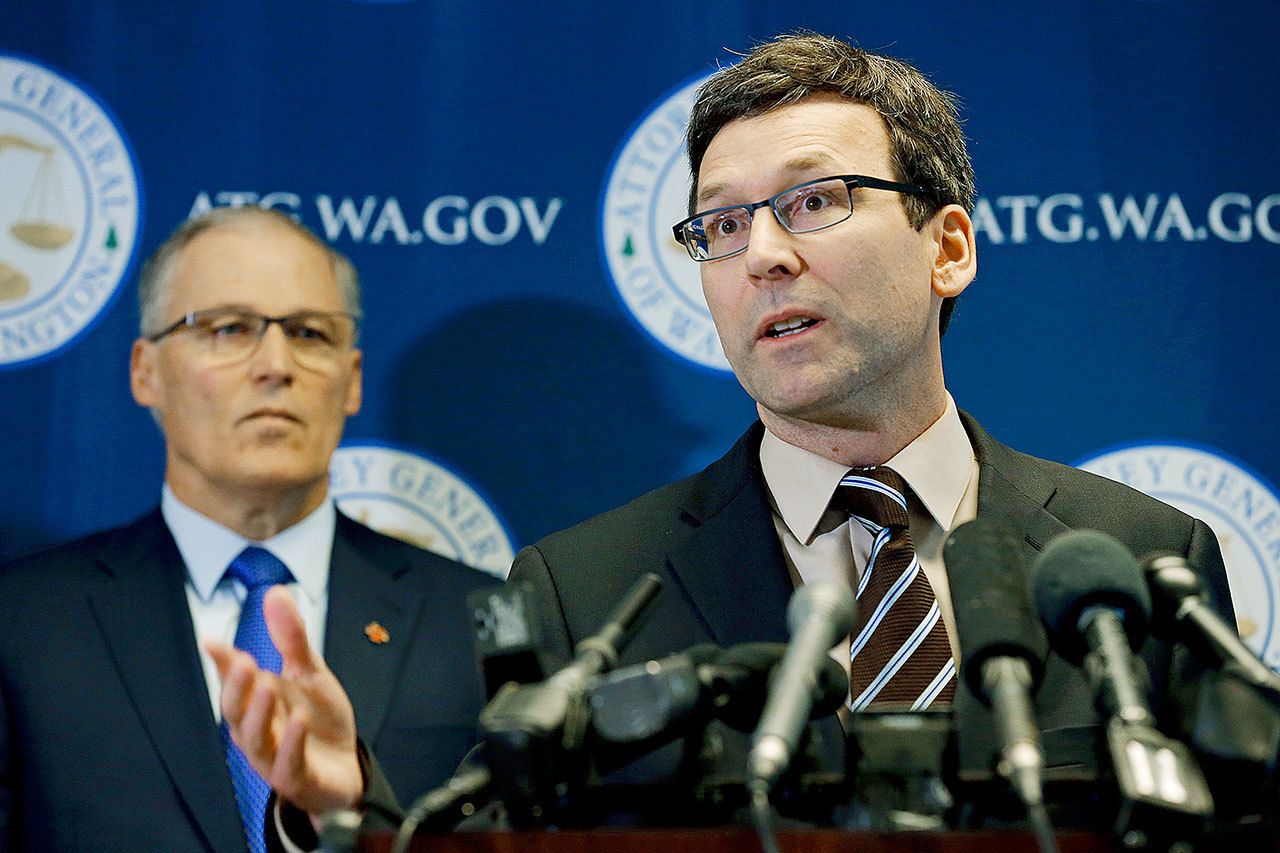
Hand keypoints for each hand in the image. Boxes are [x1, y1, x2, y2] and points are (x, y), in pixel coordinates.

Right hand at [205, 585, 363, 820]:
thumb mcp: (309, 672)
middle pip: (236, 710)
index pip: (233, 681)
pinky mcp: (295, 777)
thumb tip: (274, 592)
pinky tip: (299, 721)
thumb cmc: (317, 719)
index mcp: (255, 703)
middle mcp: (256, 730)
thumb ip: (291, 637)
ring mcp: (272, 757)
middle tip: (242, 661)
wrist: (344, 765)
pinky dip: (291, 743)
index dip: (222, 663)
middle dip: (236, 686)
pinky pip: (288, 763)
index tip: (211, 642)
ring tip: (267, 686)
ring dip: (259, 713)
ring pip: (255, 738)